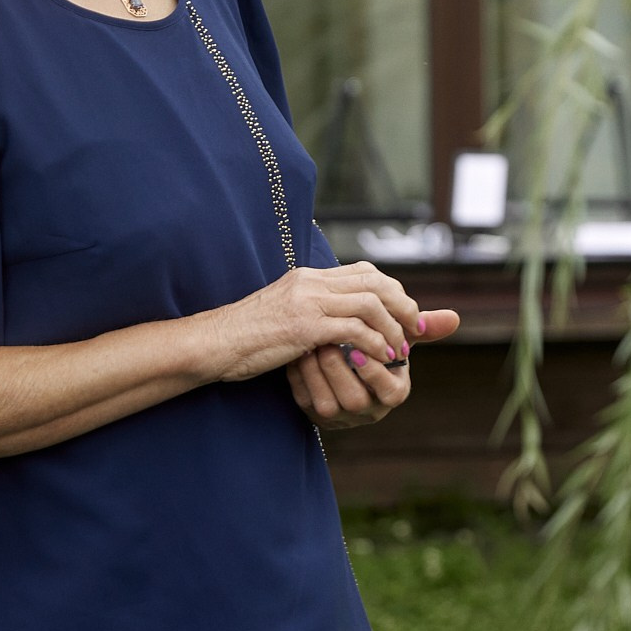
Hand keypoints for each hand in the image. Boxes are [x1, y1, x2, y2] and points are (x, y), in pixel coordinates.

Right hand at [206, 262, 423, 382]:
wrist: (213, 343)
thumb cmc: (247, 336)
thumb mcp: (285, 314)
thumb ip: (315, 311)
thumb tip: (340, 324)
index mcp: (309, 277)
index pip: (365, 272)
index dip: (393, 292)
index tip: (407, 315)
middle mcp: (311, 282)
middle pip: (375, 281)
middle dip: (403, 306)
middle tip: (417, 330)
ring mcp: (307, 301)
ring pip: (370, 302)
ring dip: (393, 327)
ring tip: (401, 349)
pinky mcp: (303, 326)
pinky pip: (353, 329)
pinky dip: (374, 343)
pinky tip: (381, 357)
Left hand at [287, 305, 461, 428]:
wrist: (343, 361)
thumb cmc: (376, 347)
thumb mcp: (398, 338)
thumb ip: (422, 328)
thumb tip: (455, 317)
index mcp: (393, 392)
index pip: (389, 391)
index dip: (374, 374)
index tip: (359, 352)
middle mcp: (368, 410)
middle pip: (355, 399)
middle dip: (340, 370)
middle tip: (327, 342)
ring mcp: (338, 415)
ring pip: (326, 402)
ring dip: (317, 372)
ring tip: (311, 344)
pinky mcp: (311, 412)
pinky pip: (303, 398)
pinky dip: (300, 375)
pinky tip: (298, 352)